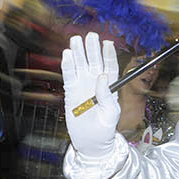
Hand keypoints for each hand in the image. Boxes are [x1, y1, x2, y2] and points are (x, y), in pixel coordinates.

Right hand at [61, 32, 119, 158]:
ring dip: (78, 52)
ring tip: (75, 40)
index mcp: (110, 87)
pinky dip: (67, 65)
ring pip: (80, 65)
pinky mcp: (71, 92)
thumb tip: (102, 77)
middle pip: (94, 61)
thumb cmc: (105, 129)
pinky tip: (66, 55)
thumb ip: (107, 96)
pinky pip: (69, 75)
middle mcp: (96, 83)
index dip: (109, 54)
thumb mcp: (111, 114)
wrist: (90, 142)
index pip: (110, 66)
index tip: (108, 43)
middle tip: (90, 36)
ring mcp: (83, 86)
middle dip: (92, 48)